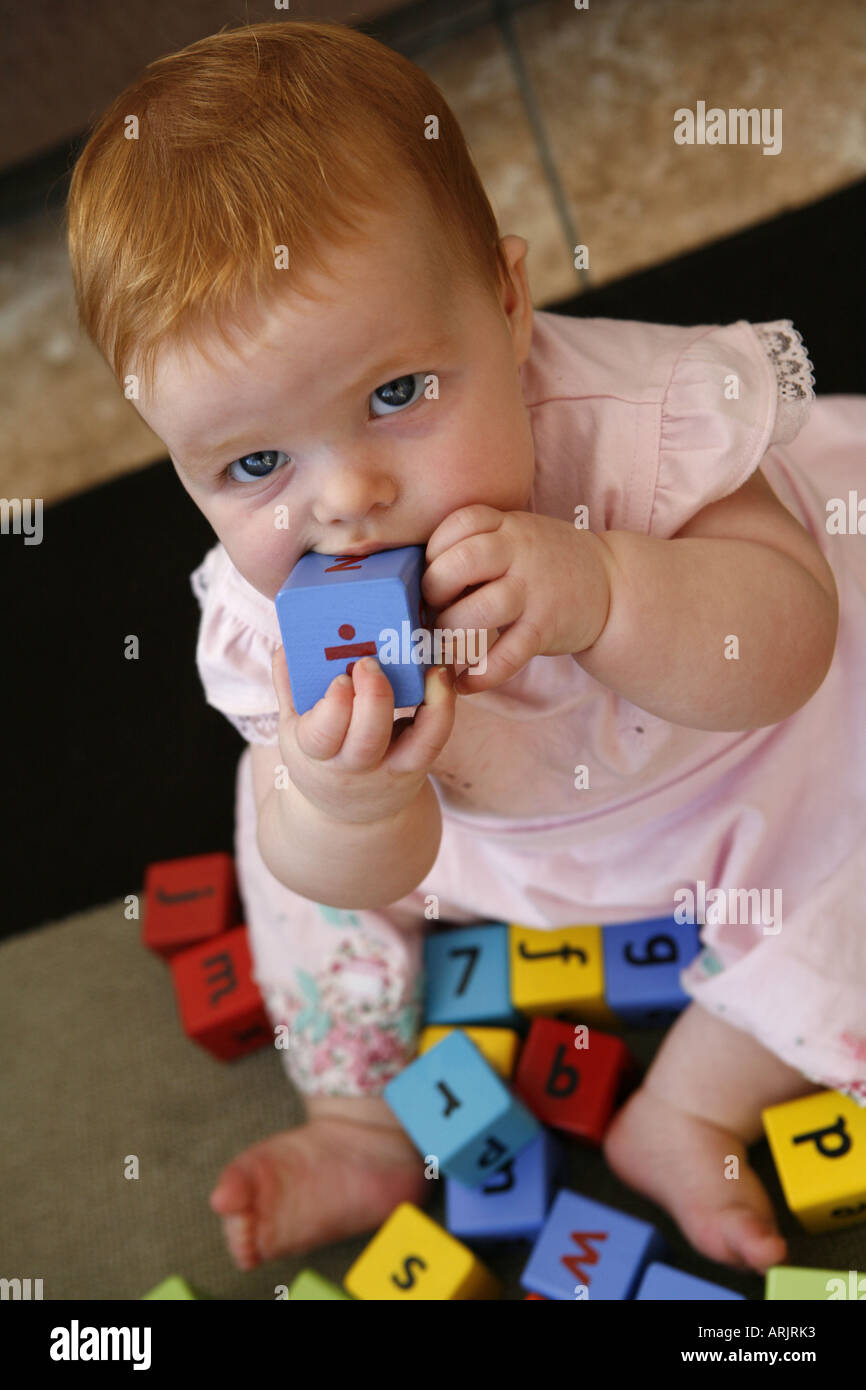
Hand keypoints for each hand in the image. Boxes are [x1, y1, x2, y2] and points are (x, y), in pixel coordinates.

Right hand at [271, 647, 456, 823]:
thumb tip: (286, 647)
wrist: (350, 814)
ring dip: (426, 700)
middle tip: (370, 663)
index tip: (340, 679)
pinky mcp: (418, 764)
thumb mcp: (294, 731)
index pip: (323, 735)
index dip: (334, 708)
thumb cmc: (320, 759)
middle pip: (367, 739)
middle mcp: (355, 766)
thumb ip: (289, 689)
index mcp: (316, 753)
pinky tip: (440, 675)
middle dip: (372, 698)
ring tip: (425, 666)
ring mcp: (391, 767)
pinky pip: (436, 736)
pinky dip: (443, 704)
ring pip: (416, 742)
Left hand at [422, 504, 611, 693]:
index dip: (434, 551)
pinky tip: (463, 683)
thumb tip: (413, 579)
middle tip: (432, 608)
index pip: (459, 523)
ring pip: (480, 611)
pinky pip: (507, 655)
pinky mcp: (546, 628)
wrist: (610, 585)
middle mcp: (521, 553)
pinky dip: (481, 675)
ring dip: (451, 632)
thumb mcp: (516, 535)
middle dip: (434, 590)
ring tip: (444, 643)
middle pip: (462, 563)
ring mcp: (534, 591)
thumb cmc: (544, 561)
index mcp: (508, 525)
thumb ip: (476, 544)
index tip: (430, 572)